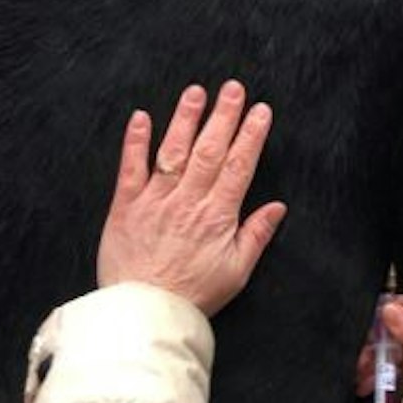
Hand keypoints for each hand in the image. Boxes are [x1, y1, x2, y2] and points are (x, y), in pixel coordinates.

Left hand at [97, 81, 286, 315]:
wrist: (146, 313)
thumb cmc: (193, 296)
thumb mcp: (236, 272)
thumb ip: (255, 235)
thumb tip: (277, 208)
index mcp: (217, 216)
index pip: (239, 166)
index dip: (251, 135)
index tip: (260, 111)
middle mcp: (188, 201)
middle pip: (210, 150)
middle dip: (224, 116)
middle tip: (233, 88)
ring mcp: (155, 201)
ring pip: (173, 151)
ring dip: (185, 119)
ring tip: (196, 92)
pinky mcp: (125, 207)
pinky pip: (130, 168)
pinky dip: (136, 141)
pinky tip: (142, 117)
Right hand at [369, 296, 402, 402]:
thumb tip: (389, 310)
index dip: (386, 315)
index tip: (372, 328)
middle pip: (388, 329)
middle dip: (374, 344)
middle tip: (366, 358)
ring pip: (382, 350)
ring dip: (371, 362)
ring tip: (365, 376)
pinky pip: (382, 370)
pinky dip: (374, 377)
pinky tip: (369, 384)